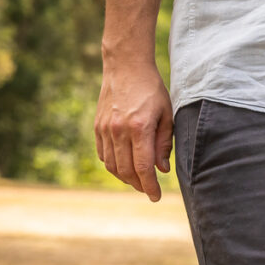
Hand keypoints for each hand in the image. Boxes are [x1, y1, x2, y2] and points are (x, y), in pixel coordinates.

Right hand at [94, 59, 173, 201]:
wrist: (126, 67)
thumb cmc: (152, 90)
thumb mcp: (167, 115)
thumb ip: (164, 144)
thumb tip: (162, 170)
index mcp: (139, 128)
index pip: (143, 167)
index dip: (149, 186)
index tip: (156, 197)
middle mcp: (118, 131)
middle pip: (126, 171)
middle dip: (139, 185)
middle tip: (149, 190)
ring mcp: (104, 129)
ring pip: (112, 166)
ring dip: (125, 178)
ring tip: (139, 181)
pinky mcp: (97, 127)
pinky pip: (103, 155)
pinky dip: (114, 165)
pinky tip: (125, 166)